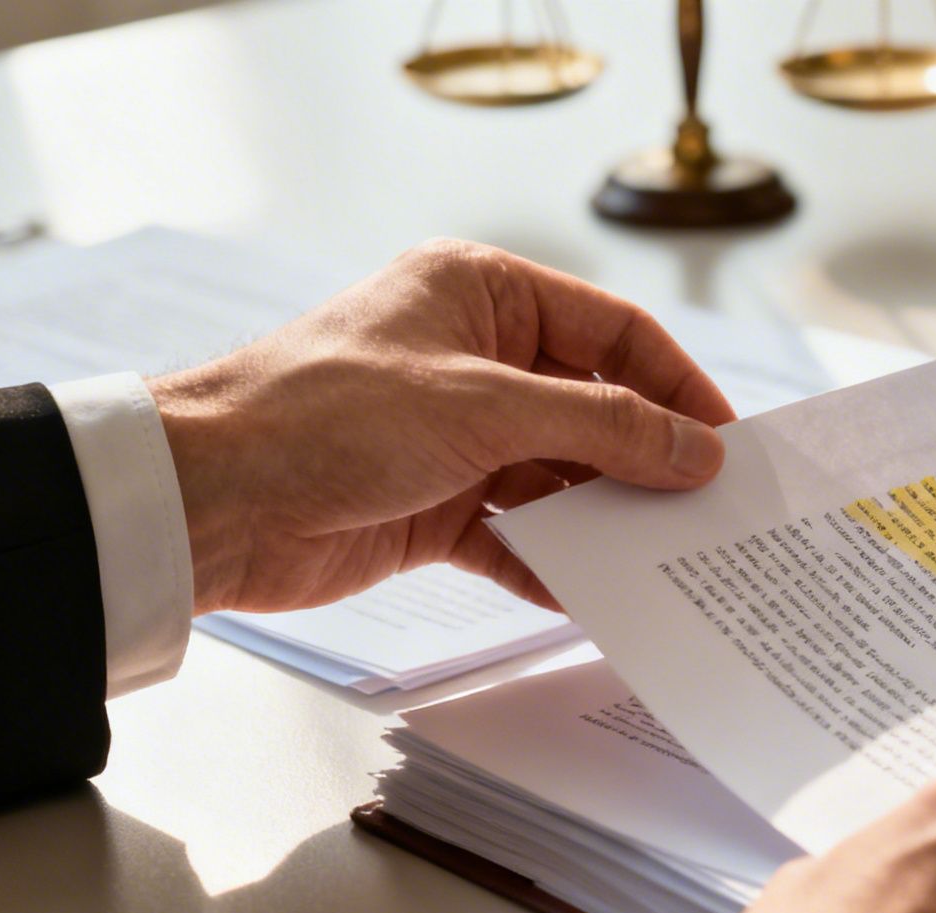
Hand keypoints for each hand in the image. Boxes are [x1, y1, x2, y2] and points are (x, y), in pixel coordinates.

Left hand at [147, 239, 734, 614]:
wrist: (207, 500)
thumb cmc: (323, 415)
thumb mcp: (483, 407)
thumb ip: (602, 428)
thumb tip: (697, 451)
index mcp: (482, 294)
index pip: (612, 331)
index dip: (677, 385)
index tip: (728, 442)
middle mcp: (475, 359)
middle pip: (595, 408)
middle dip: (649, 459)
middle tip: (711, 509)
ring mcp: (456, 437)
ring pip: (562, 476)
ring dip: (606, 517)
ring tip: (667, 557)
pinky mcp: (434, 507)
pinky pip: (519, 535)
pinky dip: (553, 563)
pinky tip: (593, 594)